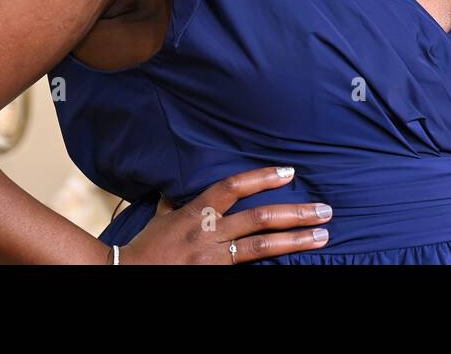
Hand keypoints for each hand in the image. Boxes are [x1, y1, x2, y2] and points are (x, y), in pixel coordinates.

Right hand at [117, 166, 331, 263]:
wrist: (125, 275)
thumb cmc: (145, 247)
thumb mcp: (161, 218)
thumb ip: (176, 203)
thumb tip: (177, 189)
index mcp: (197, 211)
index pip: (234, 186)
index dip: (263, 177)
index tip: (289, 172)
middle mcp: (209, 232)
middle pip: (260, 218)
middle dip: (296, 213)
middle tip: (325, 210)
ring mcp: (213, 258)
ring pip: (262, 247)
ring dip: (296, 240)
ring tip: (322, 236)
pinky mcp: (215, 278)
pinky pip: (249, 270)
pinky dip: (272, 267)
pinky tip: (296, 264)